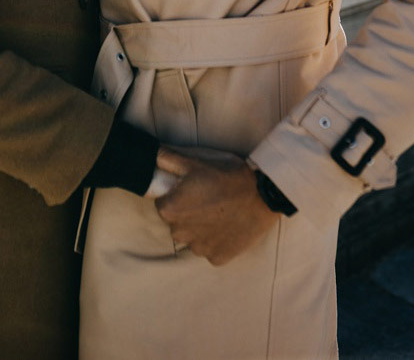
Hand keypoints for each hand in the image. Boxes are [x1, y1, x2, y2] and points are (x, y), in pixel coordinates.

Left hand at [153, 146, 278, 265]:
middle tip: (212, 199)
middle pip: (179, 223)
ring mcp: (199, 248)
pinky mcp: (217, 258)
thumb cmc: (229, 175)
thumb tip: (149, 155)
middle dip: (191, 213)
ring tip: (224, 211)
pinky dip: (219, 240)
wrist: (265, 194)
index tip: (198, 189)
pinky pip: (213, 249)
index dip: (181, 195)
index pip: (165, 204)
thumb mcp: (197, 162)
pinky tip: (231, 225)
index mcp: (169, 210)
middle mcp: (178, 233)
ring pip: (195, 237)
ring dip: (205, 228)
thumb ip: (168, 159)